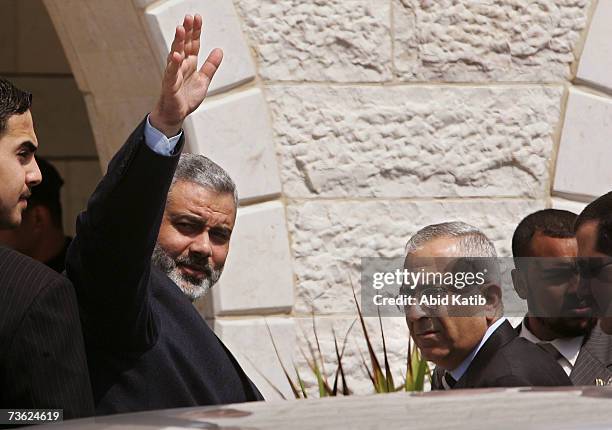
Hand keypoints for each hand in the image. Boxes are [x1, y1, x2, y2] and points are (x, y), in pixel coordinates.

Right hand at [150, 14, 222, 136]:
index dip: (195, 31)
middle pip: (184, 45)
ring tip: (181, 29)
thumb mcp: (204, 80)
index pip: (193, 44)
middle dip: (187, 31)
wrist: (176, 114)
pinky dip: (174, 64)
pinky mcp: (170, 84)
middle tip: (189, 17)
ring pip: (176, 54)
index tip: (197, 18)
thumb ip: (210, 66)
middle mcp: (180, 65)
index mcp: (189, 63)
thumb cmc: (187, 97)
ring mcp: (174, 73)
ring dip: (178, 42)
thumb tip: (219, 50)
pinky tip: (176, 55)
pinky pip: (172, 72)